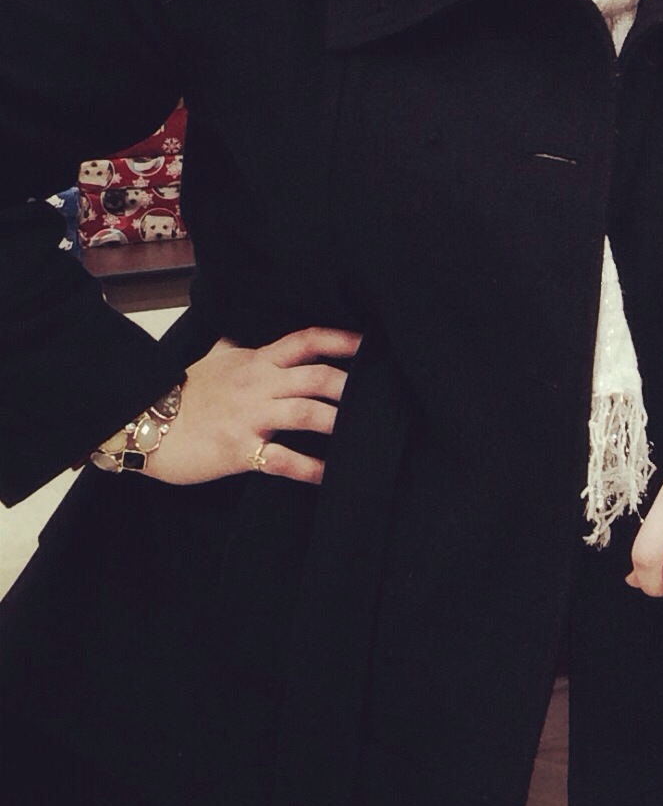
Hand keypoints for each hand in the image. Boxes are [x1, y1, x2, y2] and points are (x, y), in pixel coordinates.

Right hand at [148, 328, 361, 485]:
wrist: (138, 423)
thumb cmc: (179, 393)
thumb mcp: (212, 360)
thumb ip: (236, 347)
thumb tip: (245, 330)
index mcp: (256, 361)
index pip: (306, 341)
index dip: (341, 339)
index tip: (371, 343)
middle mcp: (258, 385)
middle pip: (317, 377)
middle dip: (352, 386)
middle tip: (382, 395)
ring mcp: (249, 417)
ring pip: (307, 413)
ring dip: (340, 422)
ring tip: (367, 432)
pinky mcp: (239, 449)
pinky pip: (283, 460)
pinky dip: (312, 468)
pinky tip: (332, 475)